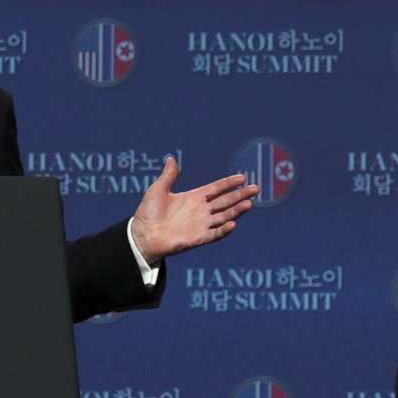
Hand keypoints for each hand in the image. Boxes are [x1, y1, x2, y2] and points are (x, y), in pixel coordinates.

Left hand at [127, 157, 257, 262]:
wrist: (142, 235)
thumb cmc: (148, 213)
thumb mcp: (158, 190)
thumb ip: (168, 176)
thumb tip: (171, 158)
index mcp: (194, 198)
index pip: (216, 189)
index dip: (229, 183)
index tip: (242, 177)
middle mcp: (201, 211)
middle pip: (225, 201)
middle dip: (240, 195)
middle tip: (256, 189)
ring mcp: (200, 225)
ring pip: (224, 216)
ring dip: (237, 211)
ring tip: (249, 204)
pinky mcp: (197, 238)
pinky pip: (214, 234)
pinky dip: (223, 230)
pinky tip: (233, 223)